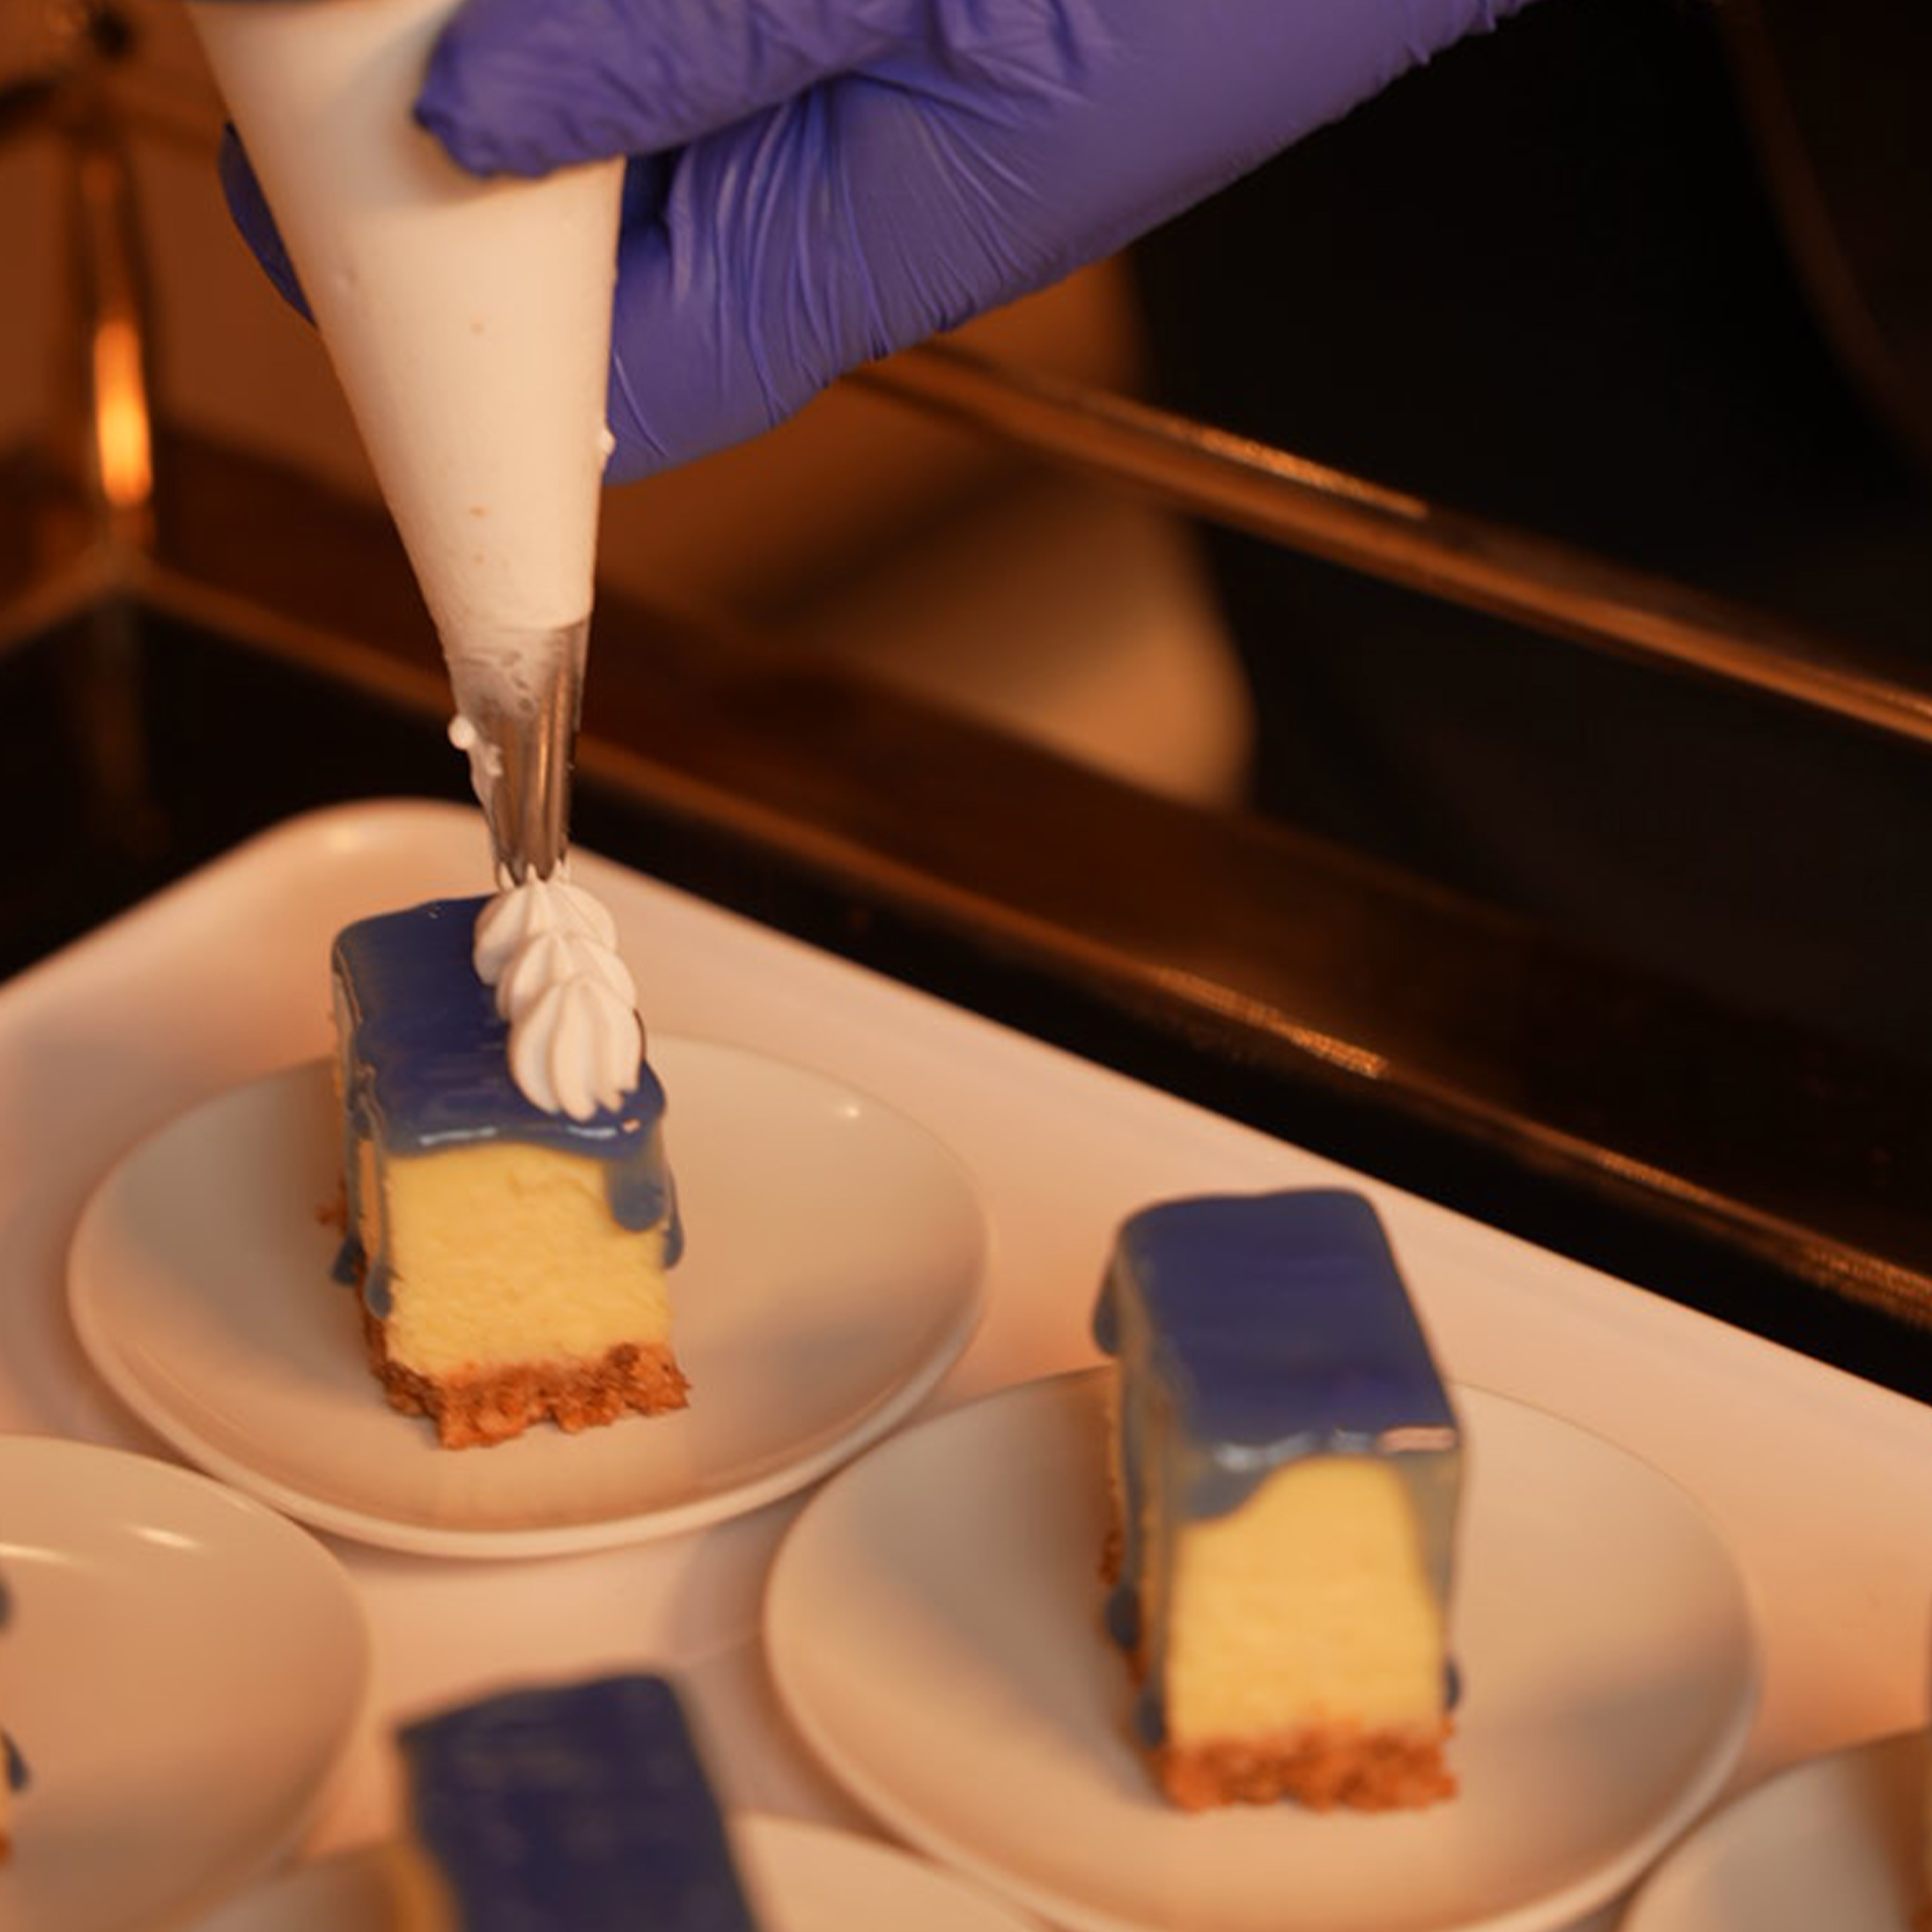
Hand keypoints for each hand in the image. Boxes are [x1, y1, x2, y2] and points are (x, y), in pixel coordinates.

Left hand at [223, 0, 1525, 480]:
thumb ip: (687, 43)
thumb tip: (489, 121)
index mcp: (879, 249)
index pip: (629, 384)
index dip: (468, 330)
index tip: (334, 202)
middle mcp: (894, 211)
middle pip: (642, 249)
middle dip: (506, 154)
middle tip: (394, 28)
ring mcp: (927, 119)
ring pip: (697, 133)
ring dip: (597, 59)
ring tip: (505, 15)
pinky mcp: (952, 39)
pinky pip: (773, 54)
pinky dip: (702, 27)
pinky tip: (663, 2)